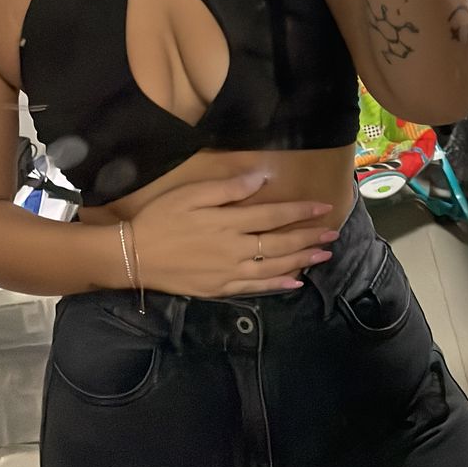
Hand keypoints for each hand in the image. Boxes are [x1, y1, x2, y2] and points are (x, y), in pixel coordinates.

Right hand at [130, 171, 339, 296]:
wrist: (134, 256)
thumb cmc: (161, 219)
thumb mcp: (191, 194)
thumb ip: (228, 187)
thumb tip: (262, 177)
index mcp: (228, 222)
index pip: (273, 215)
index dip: (300, 211)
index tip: (324, 207)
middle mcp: (234, 249)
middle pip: (280, 243)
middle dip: (309, 237)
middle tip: (333, 233)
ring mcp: (229, 272)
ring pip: (274, 266)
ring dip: (301, 260)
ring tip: (323, 255)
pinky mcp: (220, 288)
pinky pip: (256, 287)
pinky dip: (277, 284)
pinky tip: (294, 282)